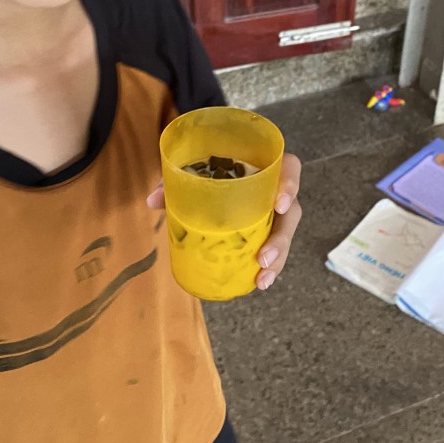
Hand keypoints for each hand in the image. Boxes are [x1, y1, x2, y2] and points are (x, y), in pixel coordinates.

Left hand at [146, 151, 302, 290]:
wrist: (211, 161)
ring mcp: (273, 208)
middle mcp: (275, 186)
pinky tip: (260, 281)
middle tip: (262, 258)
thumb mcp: (192, 166)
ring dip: (278, 258)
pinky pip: (275, 244)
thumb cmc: (208, 161)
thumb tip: (152, 201)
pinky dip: (270, 264)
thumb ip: (176, 179)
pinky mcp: (266, 225)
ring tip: (262, 279)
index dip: (290, 185)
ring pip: (285, 233)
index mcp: (264, 162)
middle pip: (292, 210)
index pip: (290, 168)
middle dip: (281, 238)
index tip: (279, 206)